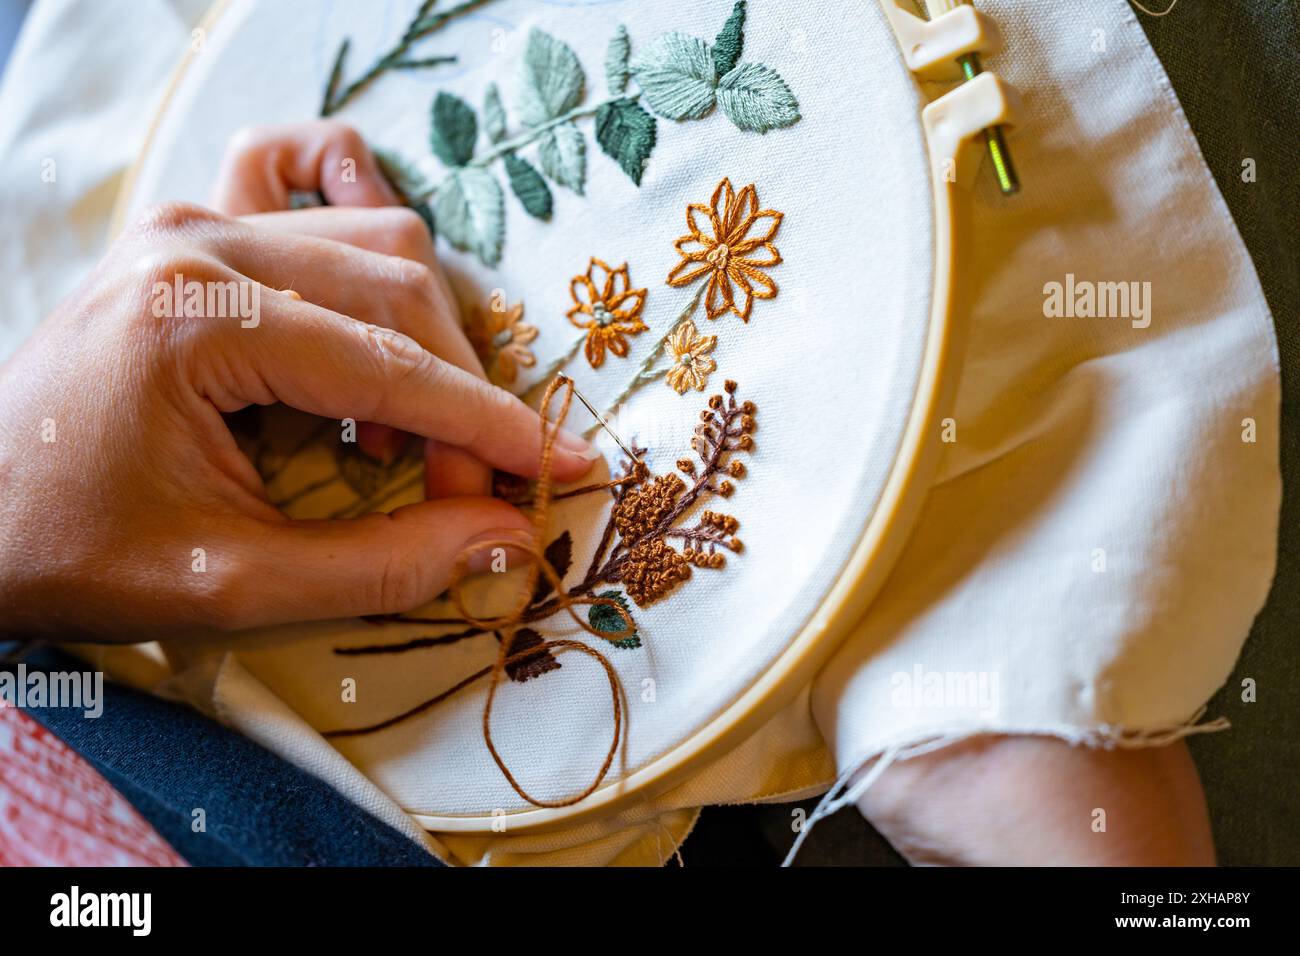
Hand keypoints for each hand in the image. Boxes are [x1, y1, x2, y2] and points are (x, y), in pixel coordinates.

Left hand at [0, 124, 591, 642]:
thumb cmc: (74, 549)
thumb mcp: (232, 582)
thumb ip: (384, 564)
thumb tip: (508, 538)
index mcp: (196, 315)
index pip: (392, 364)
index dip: (490, 427)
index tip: (563, 469)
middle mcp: (200, 240)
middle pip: (398, 290)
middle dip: (455, 399)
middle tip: (462, 495)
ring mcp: (194, 222)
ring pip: (375, 244)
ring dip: (421, 342)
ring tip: (399, 437)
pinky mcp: (193, 232)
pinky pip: (313, 199)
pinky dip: (366, 255)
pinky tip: (367, 323)